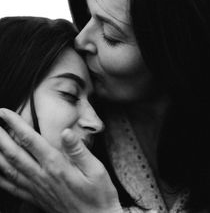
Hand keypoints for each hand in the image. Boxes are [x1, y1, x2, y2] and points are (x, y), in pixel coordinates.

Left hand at [0, 108, 121, 212]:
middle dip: (0, 136)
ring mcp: (36, 188)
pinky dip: (0, 177)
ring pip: (8, 169)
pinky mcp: (35, 198)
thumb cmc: (98, 194)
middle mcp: (42, 176)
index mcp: (56, 165)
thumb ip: (79, 150)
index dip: (15, 125)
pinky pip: (12, 187)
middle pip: (14, 153)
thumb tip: (66, 132)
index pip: (31, 140)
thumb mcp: (96, 169)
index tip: (4, 113)